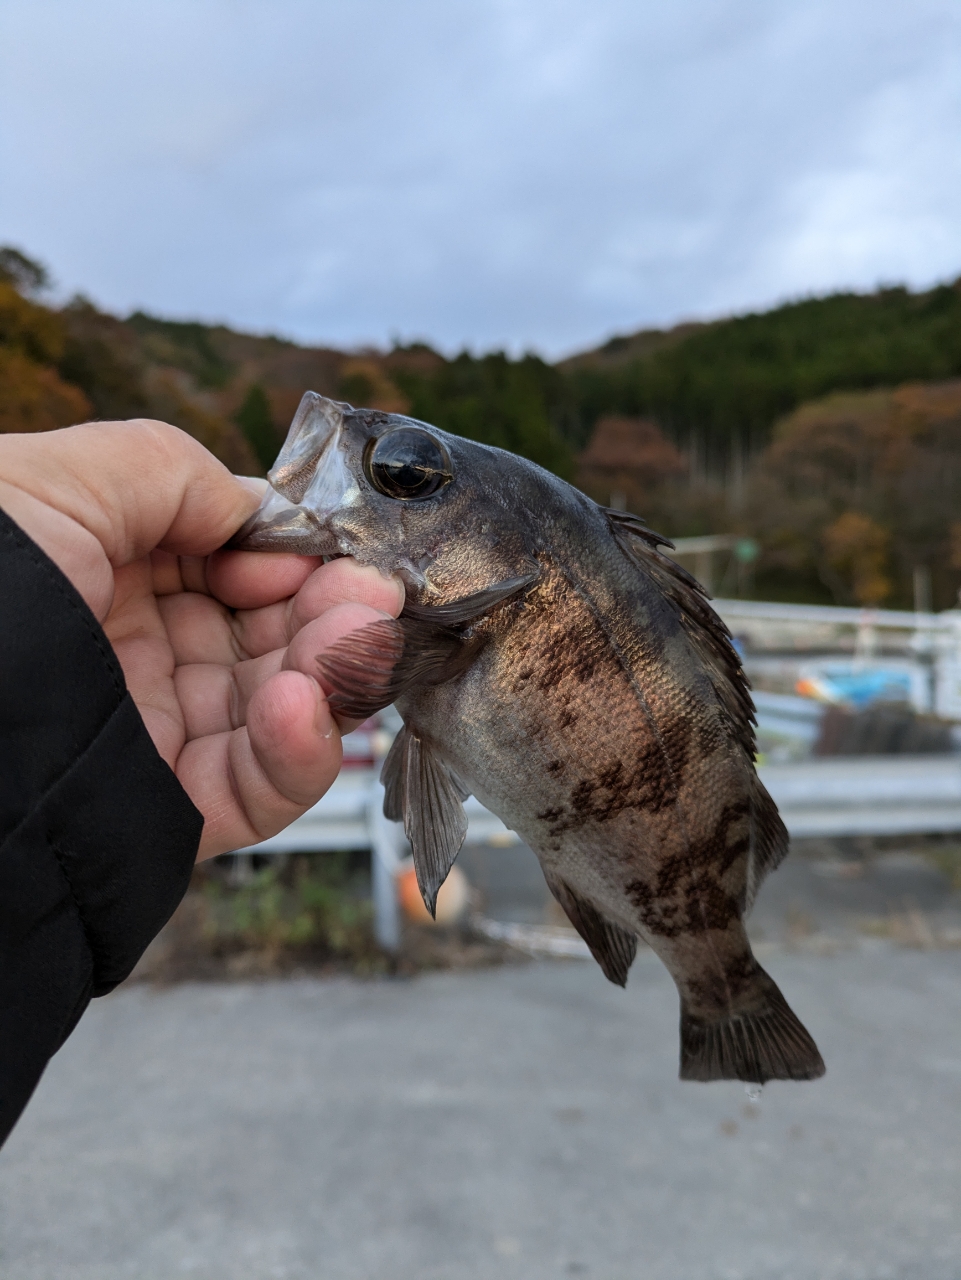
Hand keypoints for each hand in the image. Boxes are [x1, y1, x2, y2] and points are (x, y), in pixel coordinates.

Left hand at [0, 419, 402, 857]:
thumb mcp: (57, 479)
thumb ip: (173, 472)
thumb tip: (255, 509)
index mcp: (107, 573)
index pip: (232, 564)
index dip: (285, 553)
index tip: (314, 548)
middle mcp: (135, 651)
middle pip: (271, 635)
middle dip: (331, 611)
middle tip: (370, 596)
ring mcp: (154, 733)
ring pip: (283, 708)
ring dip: (333, 672)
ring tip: (352, 639)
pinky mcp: (167, 809)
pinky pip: (259, 789)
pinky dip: (300, 752)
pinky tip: (301, 705)